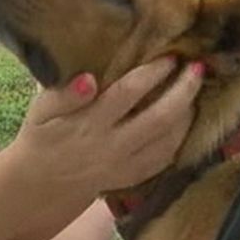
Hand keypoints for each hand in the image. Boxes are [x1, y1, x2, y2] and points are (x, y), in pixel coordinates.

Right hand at [10, 57, 202, 197]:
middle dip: (183, 91)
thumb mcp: (41, 111)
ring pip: (168, 141)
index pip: (128, 93)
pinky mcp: (132, 178)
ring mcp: (124, 165)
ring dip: (187, 114)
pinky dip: (181, 138)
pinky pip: (165, 160)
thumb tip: (89, 79)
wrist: (40, 183)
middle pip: (159, 118)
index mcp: (89, 123)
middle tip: (198, 68)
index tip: (170, 56)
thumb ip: (63, 94)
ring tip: (195, 89)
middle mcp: (112, 146)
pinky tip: (185, 119)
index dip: (153, 73)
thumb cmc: (41, 136)